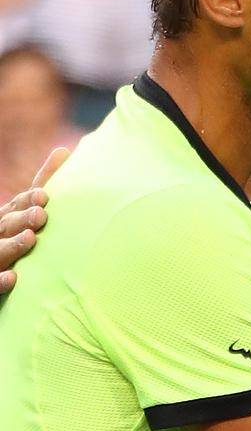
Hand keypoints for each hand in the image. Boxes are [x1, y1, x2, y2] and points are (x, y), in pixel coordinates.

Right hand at [0, 147, 68, 291]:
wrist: (2, 272)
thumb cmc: (18, 237)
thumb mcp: (28, 212)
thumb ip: (44, 183)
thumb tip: (63, 150)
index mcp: (7, 218)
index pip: (17, 205)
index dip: (28, 200)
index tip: (44, 196)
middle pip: (7, 225)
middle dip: (22, 218)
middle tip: (41, 215)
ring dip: (12, 245)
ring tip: (30, 238)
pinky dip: (0, 281)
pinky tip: (13, 278)